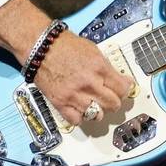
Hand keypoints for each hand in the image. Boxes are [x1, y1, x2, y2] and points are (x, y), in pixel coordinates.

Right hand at [0, 0, 131, 126]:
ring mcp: (74, 94)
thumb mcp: (92, 50)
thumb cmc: (63, 45)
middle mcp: (88, 82)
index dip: (125, 90)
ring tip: (95, 103)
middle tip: (111, 98)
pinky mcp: (60, 102)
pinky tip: (80, 108)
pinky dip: (81, 117)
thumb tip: (120, 80)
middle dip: (115, 101)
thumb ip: (106, 67)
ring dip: (98, 110)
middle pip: (113, 104)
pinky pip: (77, 120)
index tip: (124, 89)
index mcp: (99, 67)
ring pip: (97, 115)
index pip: (122, 88)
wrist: (40, 45)